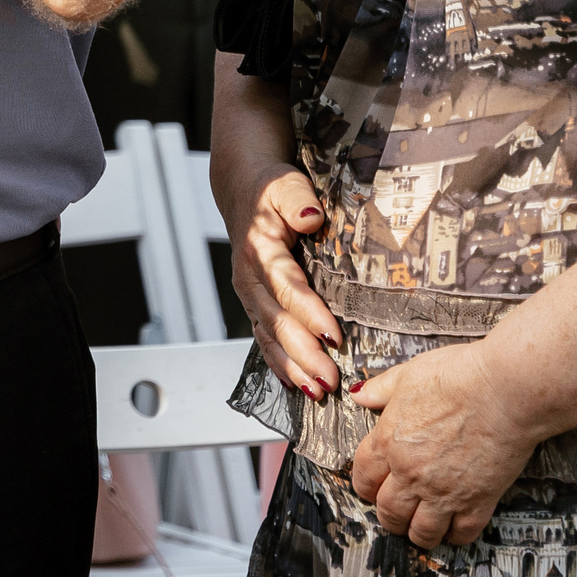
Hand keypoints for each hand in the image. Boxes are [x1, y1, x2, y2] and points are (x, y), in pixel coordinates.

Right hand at [229, 162, 343, 397]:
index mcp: (258, 250)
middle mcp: (248, 278)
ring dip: (292, 367)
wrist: (243, 191)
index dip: (309, 313)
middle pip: (276, 321)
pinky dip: (278, 363)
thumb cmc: (270, 189)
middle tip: (330, 380)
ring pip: (268, 336)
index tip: (334, 337)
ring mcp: (249, 294)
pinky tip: (295, 384)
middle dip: (303, 354)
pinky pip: (264, 337)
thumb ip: (297, 199)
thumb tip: (310, 216)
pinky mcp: (254, 303)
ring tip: (317, 392)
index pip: (286, 287)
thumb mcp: (285, 184)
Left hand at [348, 344, 538, 547]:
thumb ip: (380, 390)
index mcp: (387, 441)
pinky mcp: (478, 501)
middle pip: (388, 511)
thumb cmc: (458, 377)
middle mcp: (409, 472)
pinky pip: (461, 533)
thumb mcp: (407, 375)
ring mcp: (443, 491)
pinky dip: (455, 536)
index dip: (365, 487)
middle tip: (396, 514)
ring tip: (420, 528)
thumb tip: (359, 394)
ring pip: (420, 531)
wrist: (505, 390)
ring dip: (417, 533)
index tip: (371, 489)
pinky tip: (454, 530)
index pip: (363, 478)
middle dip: (389, 516)